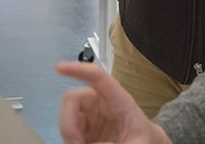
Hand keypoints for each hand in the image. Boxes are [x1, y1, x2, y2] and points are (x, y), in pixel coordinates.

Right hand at [57, 62, 171, 143]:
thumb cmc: (145, 139)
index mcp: (119, 101)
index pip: (98, 78)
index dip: (79, 69)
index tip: (59, 68)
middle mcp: (101, 102)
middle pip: (73, 98)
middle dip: (68, 122)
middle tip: (76, 143)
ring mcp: (91, 114)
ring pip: (67, 114)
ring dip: (68, 133)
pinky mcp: (84, 126)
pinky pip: (67, 127)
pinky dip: (70, 138)